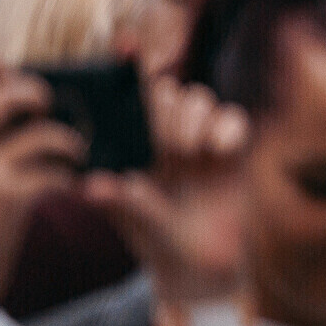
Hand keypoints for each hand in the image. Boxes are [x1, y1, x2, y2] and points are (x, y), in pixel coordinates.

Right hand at [0, 56, 84, 297]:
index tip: (8, 76)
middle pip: (10, 91)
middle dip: (39, 94)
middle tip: (45, 113)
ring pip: (45, 131)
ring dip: (68, 140)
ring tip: (70, 152)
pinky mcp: (12, 198)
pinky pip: (58, 169)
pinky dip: (69, 175)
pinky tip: (65, 182)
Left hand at [84, 73, 252, 304]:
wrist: (205, 271)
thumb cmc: (161, 247)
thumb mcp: (139, 226)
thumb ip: (123, 201)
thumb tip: (92, 186)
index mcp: (132, 149)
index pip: (130, 102)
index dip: (129, 77)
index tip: (129, 55)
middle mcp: (163, 138)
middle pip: (167, 91)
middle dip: (169, 112)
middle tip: (172, 148)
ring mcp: (198, 142)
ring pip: (199, 97)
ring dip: (196, 120)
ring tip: (195, 154)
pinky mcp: (231, 149)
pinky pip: (232, 115)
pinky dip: (228, 128)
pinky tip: (222, 154)